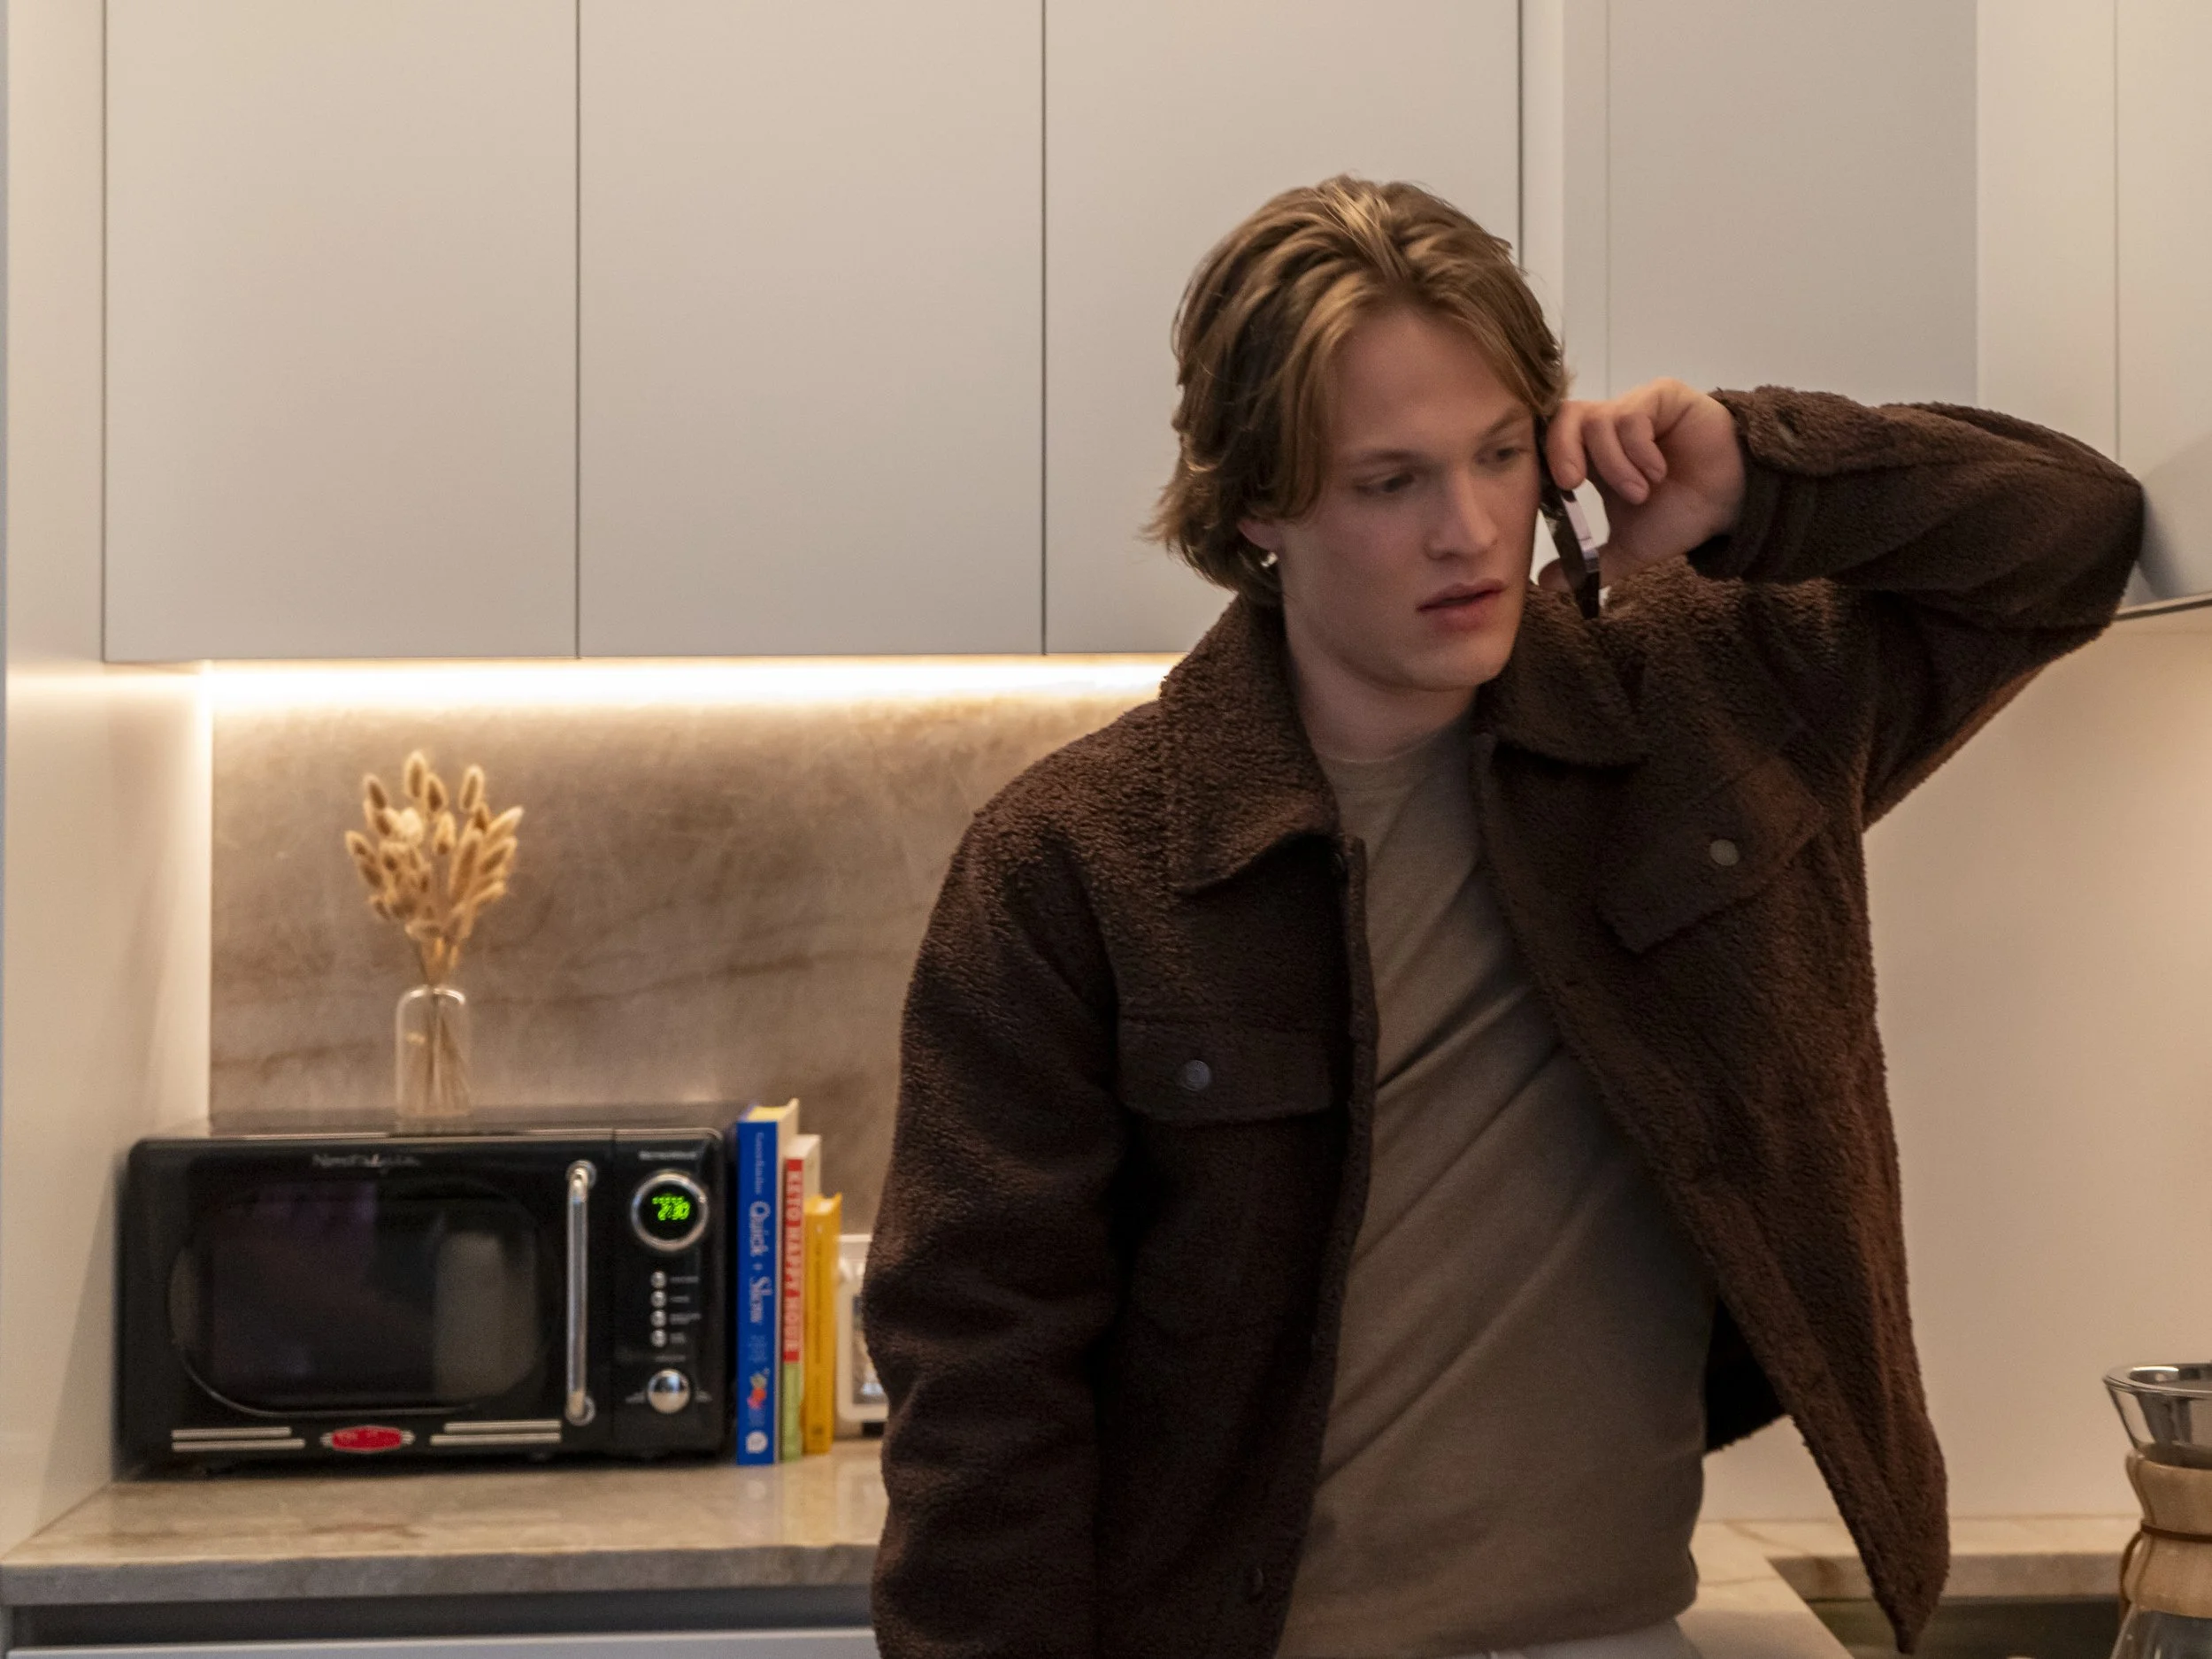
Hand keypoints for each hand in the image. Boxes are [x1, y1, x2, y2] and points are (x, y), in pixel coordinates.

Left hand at [1537, 379, 1745, 591]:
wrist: (1731, 506)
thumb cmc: (1681, 517)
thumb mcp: (1629, 547)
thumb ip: (1589, 563)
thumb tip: (1544, 583)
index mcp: (1593, 456)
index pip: (1550, 441)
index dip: (1543, 461)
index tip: (1552, 493)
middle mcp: (1610, 426)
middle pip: (1564, 418)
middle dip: (1561, 452)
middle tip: (1572, 484)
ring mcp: (1635, 408)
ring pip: (1597, 421)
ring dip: (1613, 465)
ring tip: (1640, 491)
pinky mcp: (1661, 396)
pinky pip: (1632, 415)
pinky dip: (1637, 450)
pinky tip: (1657, 471)